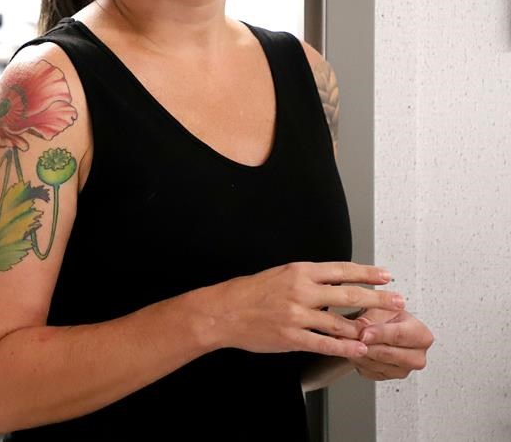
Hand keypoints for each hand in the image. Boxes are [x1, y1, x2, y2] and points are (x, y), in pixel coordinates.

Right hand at [198, 261, 404, 359]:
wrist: (223, 311)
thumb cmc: (248, 293)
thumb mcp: (279, 275)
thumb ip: (306, 279)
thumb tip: (333, 282)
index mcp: (298, 272)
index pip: (341, 270)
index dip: (367, 273)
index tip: (385, 276)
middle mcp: (301, 291)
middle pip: (349, 295)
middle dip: (378, 299)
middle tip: (398, 301)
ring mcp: (297, 315)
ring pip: (340, 323)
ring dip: (363, 328)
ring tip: (380, 330)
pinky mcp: (292, 337)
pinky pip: (324, 344)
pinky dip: (344, 348)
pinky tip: (358, 349)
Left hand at [350, 308, 433, 380]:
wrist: (378, 326)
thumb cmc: (384, 315)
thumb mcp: (379, 308)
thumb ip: (372, 318)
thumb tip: (362, 329)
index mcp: (421, 335)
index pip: (399, 336)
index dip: (379, 334)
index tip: (364, 334)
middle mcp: (417, 356)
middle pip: (389, 354)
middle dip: (367, 345)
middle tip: (350, 338)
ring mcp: (404, 369)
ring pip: (377, 364)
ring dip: (359, 353)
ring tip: (347, 340)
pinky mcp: (388, 377)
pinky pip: (370, 371)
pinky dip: (358, 360)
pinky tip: (353, 349)